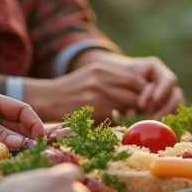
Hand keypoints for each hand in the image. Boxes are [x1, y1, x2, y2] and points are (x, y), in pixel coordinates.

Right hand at [25, 51, 184, 120]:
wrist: (44, 98)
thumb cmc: (70, 89)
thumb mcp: (91, 76)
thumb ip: (112, 81)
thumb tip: (138, 93)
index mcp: (102, 70)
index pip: (134, 79)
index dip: (145, 90)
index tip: (147, 99)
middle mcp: (100, 80)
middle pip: (134, 91)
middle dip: (142, 102)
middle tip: (146, 111)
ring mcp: (96, 95)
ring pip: (126, 104)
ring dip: (132, 112)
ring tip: (132, 116)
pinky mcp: (91, 110)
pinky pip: (113, 116)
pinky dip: (117, 119)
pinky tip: (114, 121)